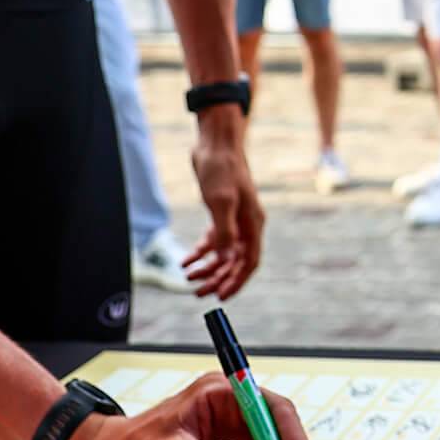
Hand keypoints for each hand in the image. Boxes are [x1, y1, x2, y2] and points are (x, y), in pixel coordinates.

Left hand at [187, 105, 263, 298]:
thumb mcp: (221, 201)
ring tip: (188, 279)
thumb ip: (224, 232)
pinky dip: (200, 253)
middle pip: (235, 262)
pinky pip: (213, 241)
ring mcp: (234, 220)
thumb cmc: (222, 169)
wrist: (215, 143)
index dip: (237, 281)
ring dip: (207, 268)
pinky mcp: (220, 213)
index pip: (250, 262)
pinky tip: (186, 261)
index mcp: (253, 224)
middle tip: (198, 293)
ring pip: (223, 254)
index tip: (221, 296)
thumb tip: (227, 260)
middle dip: (217, 279)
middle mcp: (246, 225)